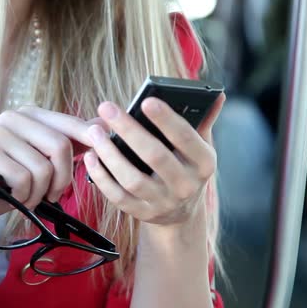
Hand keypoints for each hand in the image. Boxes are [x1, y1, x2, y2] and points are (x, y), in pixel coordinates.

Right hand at [0, 106, 99, 237]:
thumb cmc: (13, 184)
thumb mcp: (46, 162)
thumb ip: (71, 143)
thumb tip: (102, 124)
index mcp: (30, 114)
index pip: (69, 124)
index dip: (89, 141)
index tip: (101, 153)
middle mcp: (13, 117)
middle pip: (60, 145)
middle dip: (62, 177)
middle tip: (54, 194)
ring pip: (43, 167)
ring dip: (40, 192)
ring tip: (27, 195)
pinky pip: (24, 179)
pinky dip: (24, 196)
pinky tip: (12, 196)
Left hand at [84, 94, 224, 226]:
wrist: (182, 213)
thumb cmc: (187, 167)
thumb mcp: (201, 147)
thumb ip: (204, 120)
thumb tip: (216, 94)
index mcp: (203, 163)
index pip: (185, 137)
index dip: (166, 119)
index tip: (145, 100)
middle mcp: (186, 185)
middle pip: (154, 155)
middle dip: (129, 129)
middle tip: (107, 107)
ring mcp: (163, 202)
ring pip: (132, 179)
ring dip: (110, 154)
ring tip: (93, 131)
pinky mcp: (143, 214)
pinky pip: (118, 197)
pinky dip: (101, 177)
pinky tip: (90, 157)